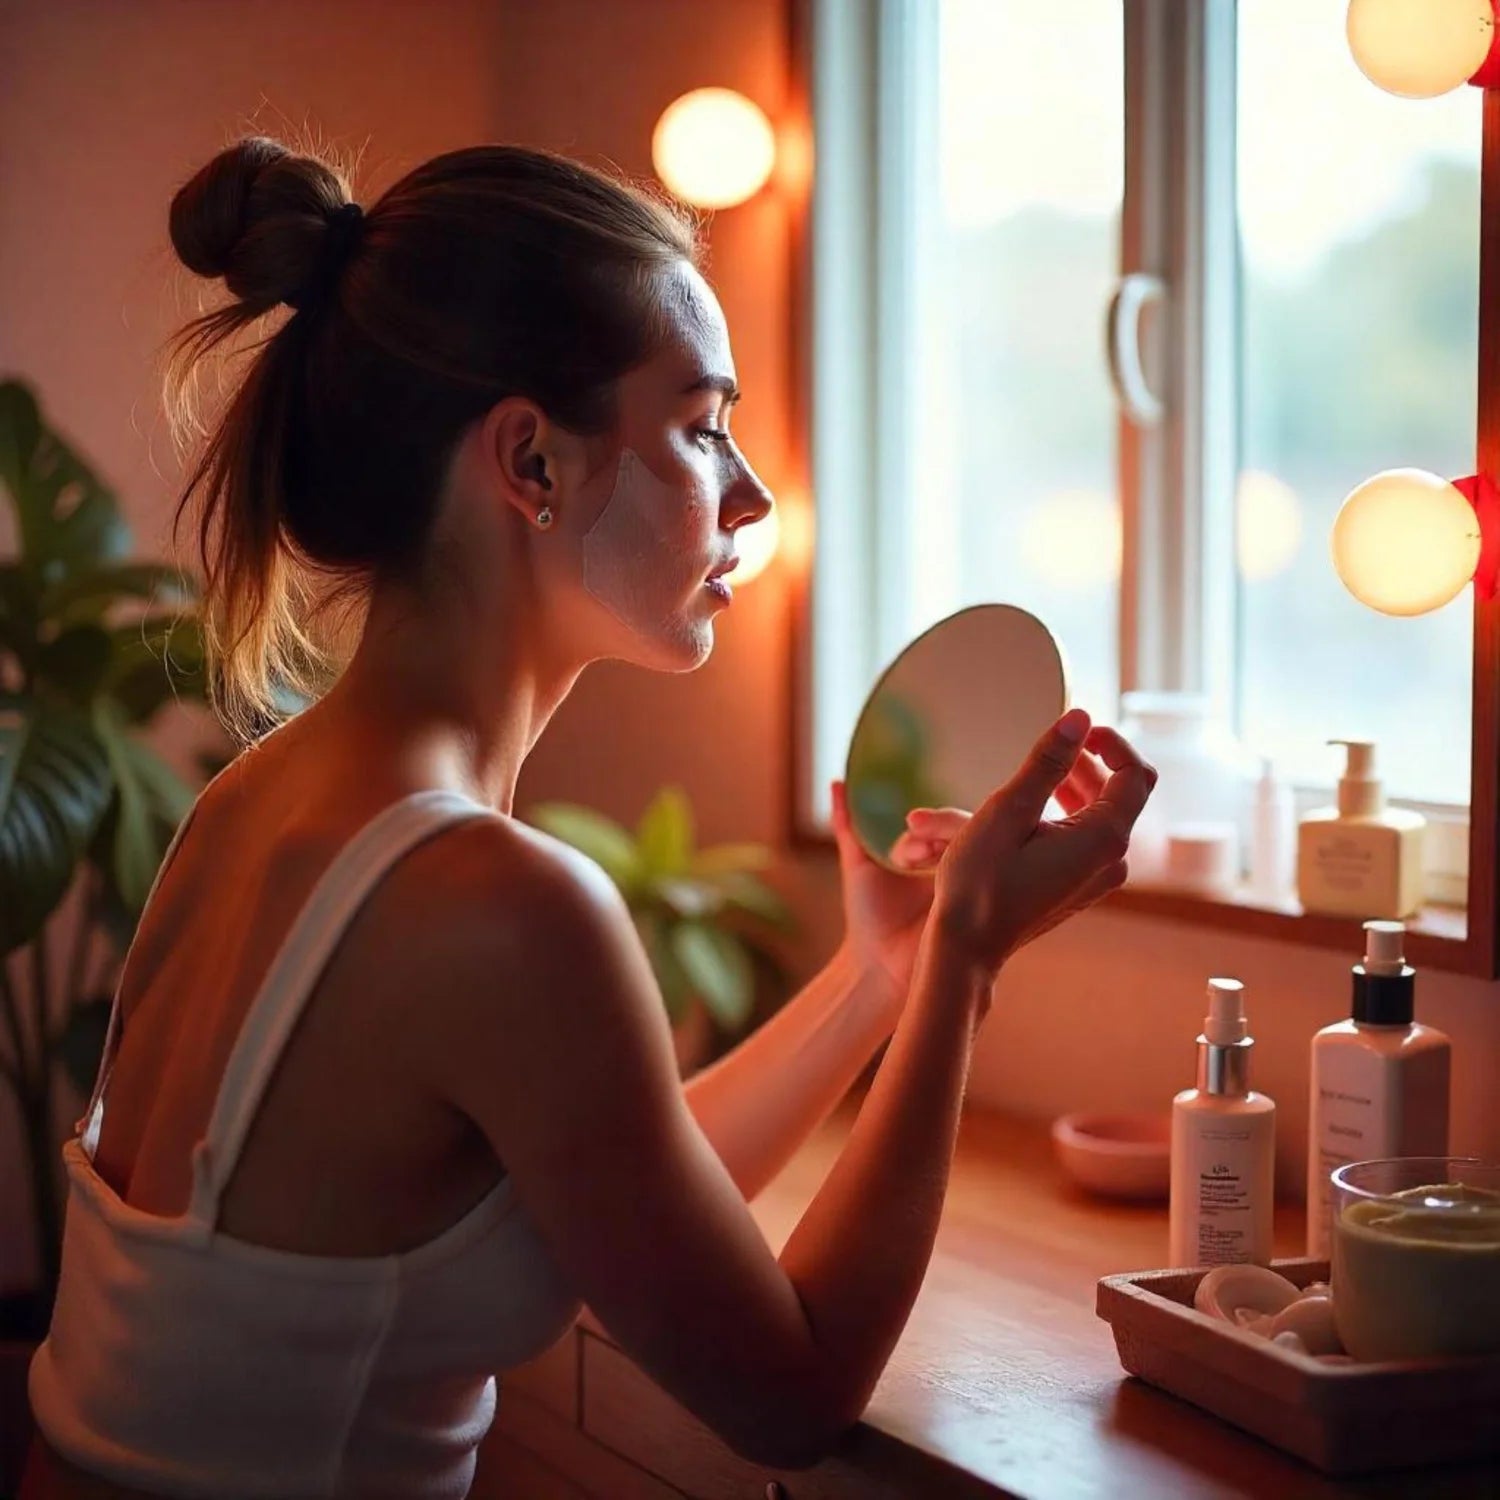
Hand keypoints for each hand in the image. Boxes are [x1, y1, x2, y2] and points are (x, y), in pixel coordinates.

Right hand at [829, 714, 1142, 1008]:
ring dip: (1075, 786)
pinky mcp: (1080, 887)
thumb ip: (1047, 761)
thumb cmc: (978, 882)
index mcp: (1103, 839)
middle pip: (1121, 793)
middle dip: (1089, 762)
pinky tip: (1033, 809)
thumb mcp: (1008, 810)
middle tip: (1054, 744)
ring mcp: (1098, 878)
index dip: (1111, 742)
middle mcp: (1112, 860)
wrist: (966, 946)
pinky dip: (1067, 814)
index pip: (1134, 774)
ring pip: (1103, 816)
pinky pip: (1088, 839)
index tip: (1078, 729)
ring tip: (1038, 772)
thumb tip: (1079, 718)